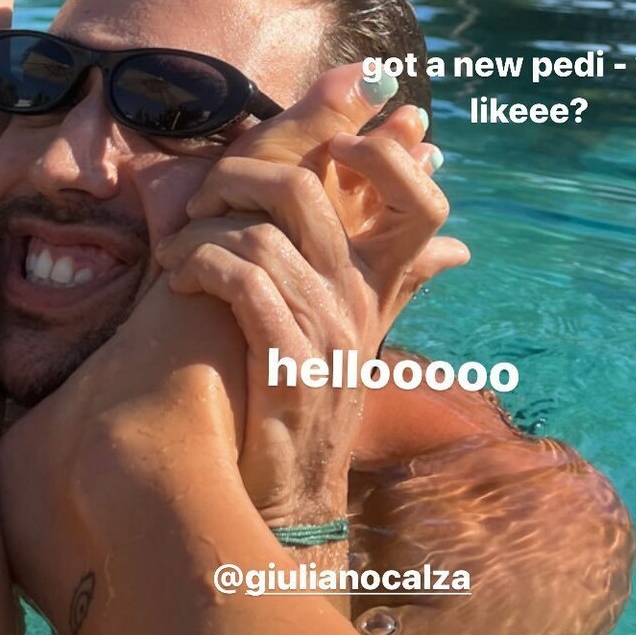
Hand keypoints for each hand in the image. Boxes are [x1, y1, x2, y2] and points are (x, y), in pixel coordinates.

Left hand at [153, 84, 466, 524]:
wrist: (291, 491)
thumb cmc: (313, 395)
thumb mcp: (363, 335)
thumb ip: (404, 281)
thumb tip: (459, 247)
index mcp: (380, 283)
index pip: (420, 202)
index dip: (383, 156)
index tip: (331, 143)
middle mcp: (360, 302)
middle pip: (309, 190)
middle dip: (241, 174)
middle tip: (207, 197)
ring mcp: (327, 335)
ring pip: (258, 236)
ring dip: (200, 232)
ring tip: (175, 252)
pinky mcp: (288, 368)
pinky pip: (243, 285)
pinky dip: (201, 268)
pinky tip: (180, 281)